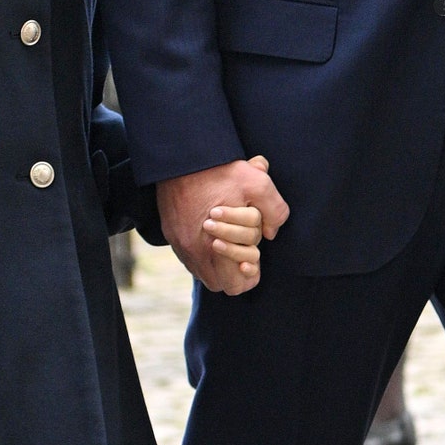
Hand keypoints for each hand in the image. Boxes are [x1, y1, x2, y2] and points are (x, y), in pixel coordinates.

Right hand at [158, 155, 288, 294]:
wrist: (181, 158)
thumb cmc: (219, 171)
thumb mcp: (257, 184)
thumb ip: (274, 211)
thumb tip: (270, 233)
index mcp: (214, 247)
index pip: (235, 285)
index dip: (249, 274)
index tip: (254, 256)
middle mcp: (193, 252)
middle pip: (219, 283)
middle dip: (234, 269)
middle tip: (242, 247)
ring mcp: (179, 244)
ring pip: (203, 271)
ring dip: (218, 261)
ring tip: (228, 238)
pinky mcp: (170, 234)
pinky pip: (188, 256)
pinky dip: (202, 250)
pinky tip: (211, 230)